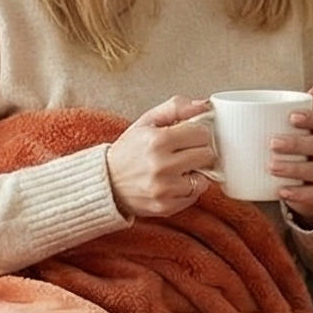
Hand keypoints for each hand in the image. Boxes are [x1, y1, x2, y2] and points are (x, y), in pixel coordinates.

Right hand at [107, 96, 215, 218]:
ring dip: (195, 172)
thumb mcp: (146, 122)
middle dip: (200, 151)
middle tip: (186, 152)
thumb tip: (204, 106)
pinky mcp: (166, 207)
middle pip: (206, 155)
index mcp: (157, 140)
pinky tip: (174, 182)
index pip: (202, 133)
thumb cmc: (129, 151)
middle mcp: (161, 165)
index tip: (191, 136)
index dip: (199, 133)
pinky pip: (194, 196)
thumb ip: (175, 107)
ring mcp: (164, 189)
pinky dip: (188, 189)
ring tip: (179, 168)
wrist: (106, 183)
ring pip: (204, 178)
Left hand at [273, 85, 312, 227]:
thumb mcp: (299, 132)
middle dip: (297, 143)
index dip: (311, 118)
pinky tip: (282, 191)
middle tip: (272, 142)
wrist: (311, 189)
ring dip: (294, 168)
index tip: (291, 117)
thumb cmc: (300, 153)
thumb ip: (300, 111)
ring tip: (271, 167)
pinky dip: (298, 193)